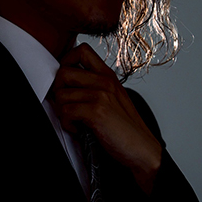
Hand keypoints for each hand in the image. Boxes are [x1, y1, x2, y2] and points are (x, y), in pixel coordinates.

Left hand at [51, 43, 161, 193]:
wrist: (143, 151)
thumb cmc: (125, 128)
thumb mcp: (112, 98)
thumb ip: (94, 86)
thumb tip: (65, 82)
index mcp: (108, 75)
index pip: (81, 50)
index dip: (66, 62)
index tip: (66, 81)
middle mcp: (105, 81)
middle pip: (63, 72)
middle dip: (58, 91)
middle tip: (67, 105)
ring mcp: (101, 95)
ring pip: (61, 94)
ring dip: (62, 111)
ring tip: (75, 121)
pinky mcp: (97, 112)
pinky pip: (66, 111)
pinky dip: (68, 124)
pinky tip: (79, 129)